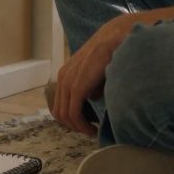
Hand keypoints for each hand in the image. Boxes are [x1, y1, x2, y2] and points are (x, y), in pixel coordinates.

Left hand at [49, 15, 132, 136]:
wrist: (114, 40)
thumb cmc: (109, 55)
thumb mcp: (96, 74)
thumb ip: (91, 86)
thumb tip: (92, 99)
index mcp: (66, 74)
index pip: (61, 103)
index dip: (72, 118)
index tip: (86, 125)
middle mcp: (63, 78)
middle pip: (59, 112)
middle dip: (74, 126)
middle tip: (89, 132)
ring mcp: (67, 82)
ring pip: (65, 116)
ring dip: (78, 128)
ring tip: (92, 133)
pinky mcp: (76, 87)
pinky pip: (73, 113)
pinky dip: (82, 126)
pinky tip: (93, 130)